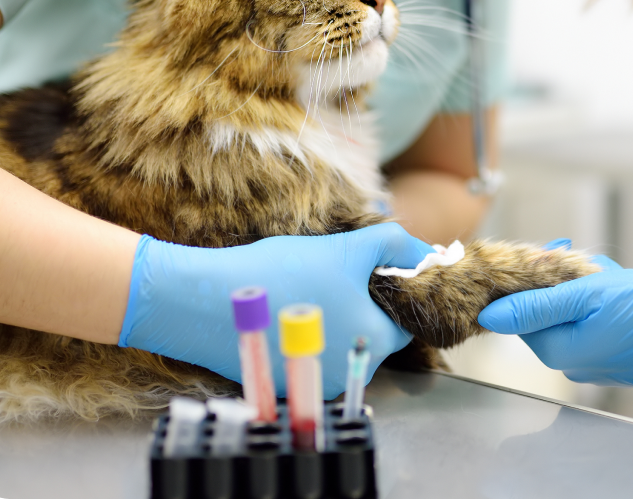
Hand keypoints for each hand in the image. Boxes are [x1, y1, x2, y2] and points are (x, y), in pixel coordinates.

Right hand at [119, 223, 432, 398]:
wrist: (205, 300)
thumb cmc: (282, 272)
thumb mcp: (347, 248)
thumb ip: (394, 246)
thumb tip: (427, 253)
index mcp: (374, 342)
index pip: (404, 322)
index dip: (391, 294)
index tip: (367, 274)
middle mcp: (350, 372)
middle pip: (372, 335)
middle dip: (360, 307)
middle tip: (331, 278)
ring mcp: (316, 384)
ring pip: (341, 345)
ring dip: (332, 321)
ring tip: (304, 292)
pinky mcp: (286, 386)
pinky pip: (309, 358)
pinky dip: (303, 337)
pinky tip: (283, 311)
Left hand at [479, 259, 632, 390]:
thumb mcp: (591, 295)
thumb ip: (536, 305)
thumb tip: (490, 315)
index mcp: (559, 351)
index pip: (518, 315)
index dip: (529, 281)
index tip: (548, 257)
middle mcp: (574, 365)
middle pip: (548, 313)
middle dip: (564, 282)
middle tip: (587, 263)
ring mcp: (599, 364)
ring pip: (576, 314)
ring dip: (587, 289)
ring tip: (614, 277)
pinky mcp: (620, 358)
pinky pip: (598, 324)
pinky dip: (606, 304)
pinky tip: (627, 291)